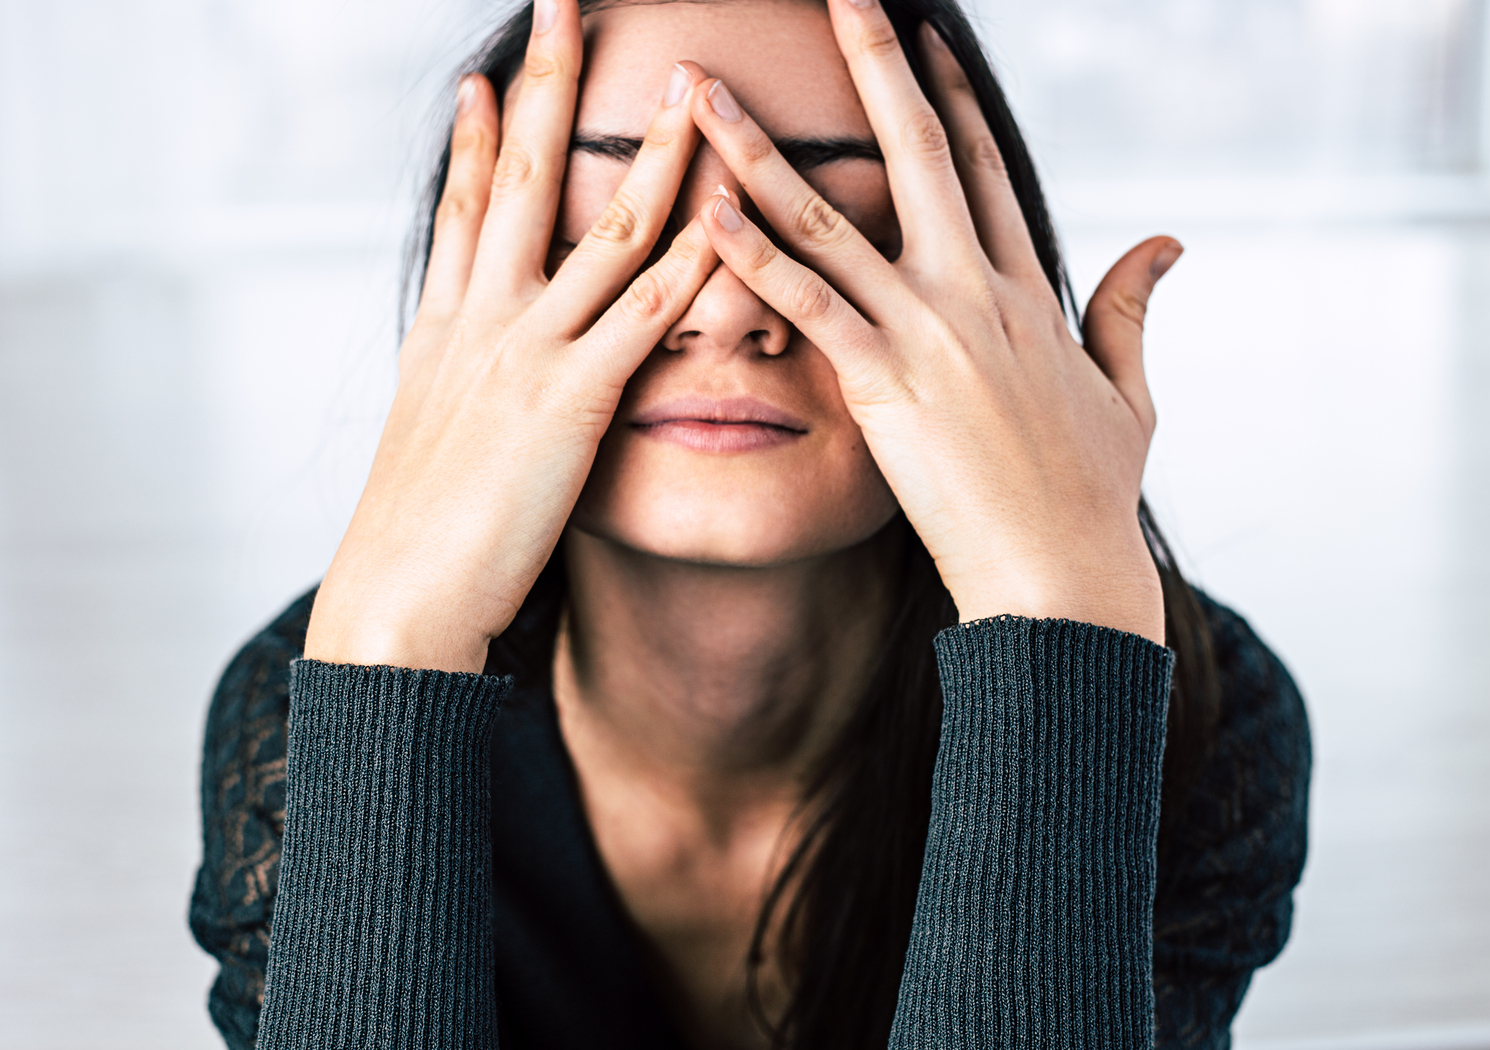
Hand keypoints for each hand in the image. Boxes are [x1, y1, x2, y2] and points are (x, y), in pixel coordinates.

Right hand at [304, 10, 716, 671]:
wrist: (400, 597)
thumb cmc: (418, 538)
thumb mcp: (431, 443)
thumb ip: (460, 392)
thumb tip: (470, 381)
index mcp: (444, 329)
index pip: (466, 208)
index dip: (480, 136)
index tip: (494, 75)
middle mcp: (482, 320)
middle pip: (522, 180)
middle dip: (548, 88)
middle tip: (566, 8)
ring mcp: (527, 352)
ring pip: (600, 229)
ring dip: (652, 153)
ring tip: (687, 84)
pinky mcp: (573, 401)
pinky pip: (644, 315)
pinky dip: (691, 262)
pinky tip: (727, 215)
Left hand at [686, 2, 1179, 641]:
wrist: (1065, 575)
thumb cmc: (1091, 497)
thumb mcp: (1128, 393)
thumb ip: (1132, 309)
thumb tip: (1168, 241)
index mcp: (1028, 292)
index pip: (982, 170)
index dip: (948, 98)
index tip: (922, 38)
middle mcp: (976, 291)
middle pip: (915, 154)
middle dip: (874, 65)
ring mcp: (929, 330)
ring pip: (833, 218)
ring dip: (762, 150)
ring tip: (708, 91)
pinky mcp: (885, 383)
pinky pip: (810, 305)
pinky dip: (756, 257)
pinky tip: (706, 212)